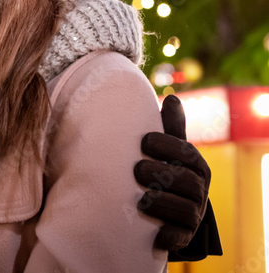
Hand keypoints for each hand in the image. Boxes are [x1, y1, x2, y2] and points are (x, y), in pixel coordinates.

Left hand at [134, 94, 214, 252]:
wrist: (165, 210)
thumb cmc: (164, 171)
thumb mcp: (168, 150)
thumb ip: (170, 128)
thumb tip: (172, 97)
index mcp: (195, 167)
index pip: (187, 153)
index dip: (168, 146)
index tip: (145, 141)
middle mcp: (198, 190)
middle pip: (186, 181)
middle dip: (162, 174)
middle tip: (137, 170)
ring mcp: (192, 214)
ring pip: (185, 210)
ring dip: (162, 203)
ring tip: (141, 199)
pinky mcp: (182, 236)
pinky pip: (180, 237)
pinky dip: (169, 234)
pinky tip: (156, 232)